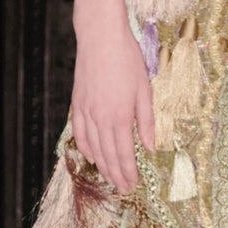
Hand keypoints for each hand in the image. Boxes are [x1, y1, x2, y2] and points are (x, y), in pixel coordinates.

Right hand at [68, 13, 155, 192]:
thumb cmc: (127, 60)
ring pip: (93, 148)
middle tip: (123, 188)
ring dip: (102, 166)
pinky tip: (91, 157)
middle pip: (108, 156)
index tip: (133, 184)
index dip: (129, 172)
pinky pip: (79, 134)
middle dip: (116, 175)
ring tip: (109, 178)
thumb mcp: (145, 90)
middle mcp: (101, 119)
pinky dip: (85, 149)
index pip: (125, 154)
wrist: (101, 39)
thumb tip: (151, 146)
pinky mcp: (77, 105)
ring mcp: (86, 113)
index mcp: (121, 116)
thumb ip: (147, 121)